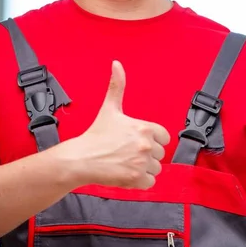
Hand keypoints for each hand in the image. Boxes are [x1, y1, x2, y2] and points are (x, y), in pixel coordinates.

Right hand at [66, 61, 169, 188]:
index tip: (137, 141)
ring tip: (126, 163)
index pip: (164, 137)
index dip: (152, 140)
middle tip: (127, 152)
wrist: (81, 158)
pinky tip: (127, 174)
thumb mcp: (110, 108)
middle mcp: (146, 145)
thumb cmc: (96, 134)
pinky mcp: (136, 179)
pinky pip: (150, 182)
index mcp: (145, 127)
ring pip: (155, 169)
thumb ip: (117, 85)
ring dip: (144, 168)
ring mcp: (142, 163)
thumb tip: (117, 64)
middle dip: (146, 155)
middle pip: (159, 154)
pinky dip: (140, 181)